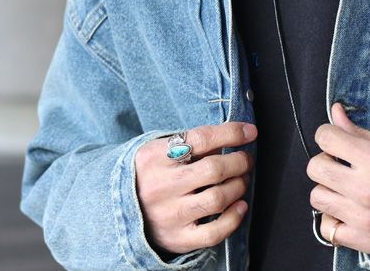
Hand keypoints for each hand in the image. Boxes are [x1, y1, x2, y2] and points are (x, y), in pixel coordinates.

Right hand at [135, 121, 256, 254]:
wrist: (120, 210)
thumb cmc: (149, 174)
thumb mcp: (160, 150)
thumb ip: (191, 143)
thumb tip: (232, 136)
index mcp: (155, 157)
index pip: (201, 139)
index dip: (231, 133)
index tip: (249, 132)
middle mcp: (161, 185)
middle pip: (213, 169)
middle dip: (239, 161)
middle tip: (245, 159)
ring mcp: (169, 214)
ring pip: (217, 199)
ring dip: (238, 186)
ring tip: (241, 180)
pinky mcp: (177, 238)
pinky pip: (213, 232)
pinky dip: (234, 218)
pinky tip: (240, 206)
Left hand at [307, 102, 369, 253]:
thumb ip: (357, 130)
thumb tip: (335, 110)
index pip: (325, 138)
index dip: (328, 136)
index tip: (335, 140)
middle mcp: (365, 189)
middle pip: (315, 168)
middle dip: (325, 163)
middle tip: (340, 165)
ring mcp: (363, 217)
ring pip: (318, 197)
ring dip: (328, 191)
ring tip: (346, 189)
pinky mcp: (364, 240)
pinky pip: (329, 229)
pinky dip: (334, 221)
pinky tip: (348, 212)